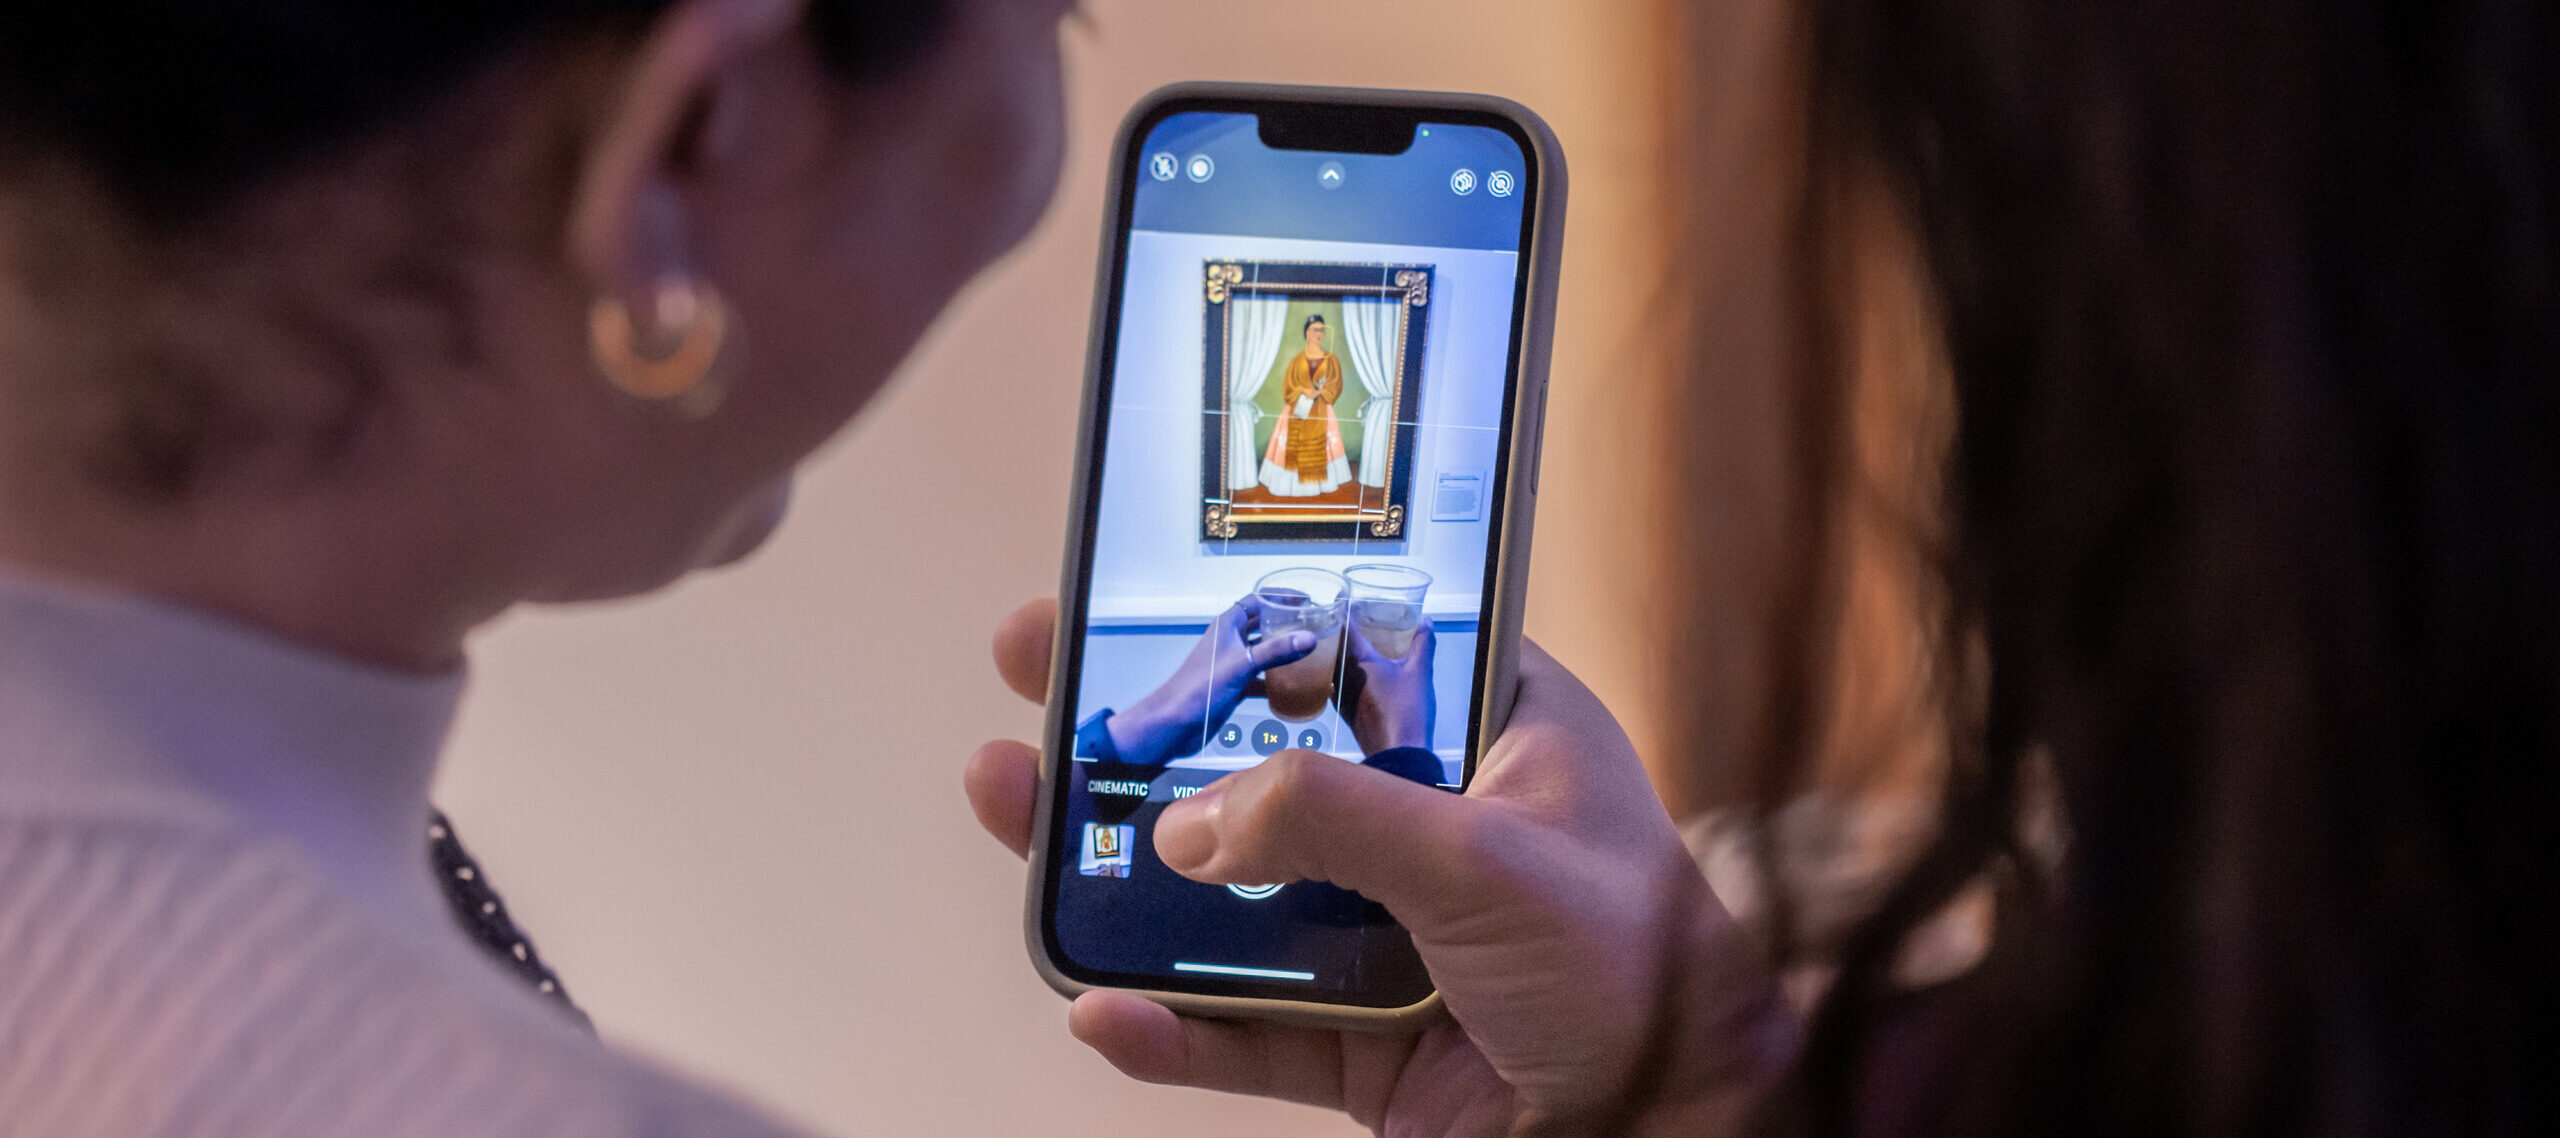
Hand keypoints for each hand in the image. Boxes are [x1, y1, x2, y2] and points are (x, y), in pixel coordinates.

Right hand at [969, 600, 1797, 1134]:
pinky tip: (1102, 1008)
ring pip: (1220, 893)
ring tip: (1017, 806)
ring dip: (1113, 865)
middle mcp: (1425, 820)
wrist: (1676, 1132)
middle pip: (1250, 762)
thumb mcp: (1490, 857)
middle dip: (1136, 729)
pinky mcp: (1356, 1041)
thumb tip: (1186, 823)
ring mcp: (1381, 932)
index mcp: (1485, 731)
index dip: (1233, 619)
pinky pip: (1238, 1028)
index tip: (1132, 590)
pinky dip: (1167, 1026)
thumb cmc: (1644, 969)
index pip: (1339, 649)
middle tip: (1035, 671)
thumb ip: (1335, 820)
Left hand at [1104, 594, 1317, 765]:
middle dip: (1286, 624)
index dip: (1279, 597)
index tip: (1303, 599)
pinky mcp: (1236, 686)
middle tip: (1311, 625)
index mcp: (1227, 626)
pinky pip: (1262, 679)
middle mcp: (1230, 642)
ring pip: (1264, 653)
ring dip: (1284, 653)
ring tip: (1309, 653)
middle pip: (1263, 625)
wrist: (1176, 722)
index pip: (1256, 601)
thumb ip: (1275, 651)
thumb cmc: (1197, 688)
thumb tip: (1307, 638)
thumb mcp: (1241, 664)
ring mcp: (1233, 664)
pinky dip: (1277, 683)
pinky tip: (1294, 689)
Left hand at [1338, 618, 1435, 753]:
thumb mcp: (1419, 671)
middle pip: (1332, 643)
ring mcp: (1339, 694)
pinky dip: (1345, 671)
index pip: (1343, 623)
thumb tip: (1426, 622)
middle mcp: (1341, 674)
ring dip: (1340, 650)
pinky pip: (1337, 682)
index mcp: (1356, 659)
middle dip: (1340, 628)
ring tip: (1355, 641)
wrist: (1398, 753)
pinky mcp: (1343, 710)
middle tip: (1350, 616)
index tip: (1344, 596)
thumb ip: (1422, 642)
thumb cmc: (1406, 712)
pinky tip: (1359, 672)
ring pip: (1333, 664)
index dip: (1342, 606)